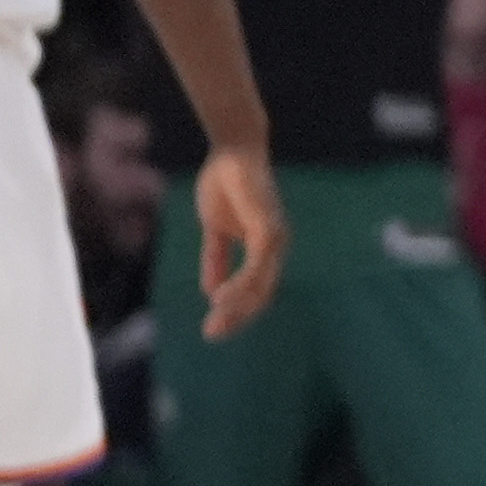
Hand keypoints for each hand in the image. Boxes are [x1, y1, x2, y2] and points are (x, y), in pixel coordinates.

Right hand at [195, 147, 288, 338]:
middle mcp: (276, 247)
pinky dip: (239, 284)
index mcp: (265, 248)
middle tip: (211, 334)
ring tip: (214, 322)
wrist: (232, 151)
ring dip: (236, 307)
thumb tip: (210, 291)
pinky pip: (256, 265)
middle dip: (237, 317)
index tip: (213, 328)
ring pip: (261, 285)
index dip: (237, 311)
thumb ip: (215, 258)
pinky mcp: (267, 228)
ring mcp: (275, 238)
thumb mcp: (215, 228)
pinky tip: (220, 297)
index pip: (257, 291)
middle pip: (262, 295)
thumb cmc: (225, 184)